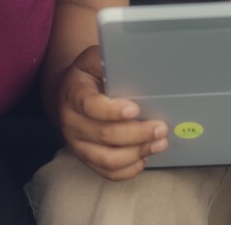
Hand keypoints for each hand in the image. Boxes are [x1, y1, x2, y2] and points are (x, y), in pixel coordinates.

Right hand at [57, 45, 168, 179]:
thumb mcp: (94, 59)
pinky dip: (129, 168)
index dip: (112, 110)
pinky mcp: (87, 158)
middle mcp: (71, 122)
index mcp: (73, 94)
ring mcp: (78, 144)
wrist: (70, 93)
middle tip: (161, 127)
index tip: (135, 109)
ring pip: (107, 159)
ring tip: (159, 143)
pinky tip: (145, 156)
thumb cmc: (89, 74)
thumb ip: (108, 58)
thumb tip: (133, 58)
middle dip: (137, 133)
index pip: (89, 105)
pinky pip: (108, 172)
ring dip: (137, 153)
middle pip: (104, 135)